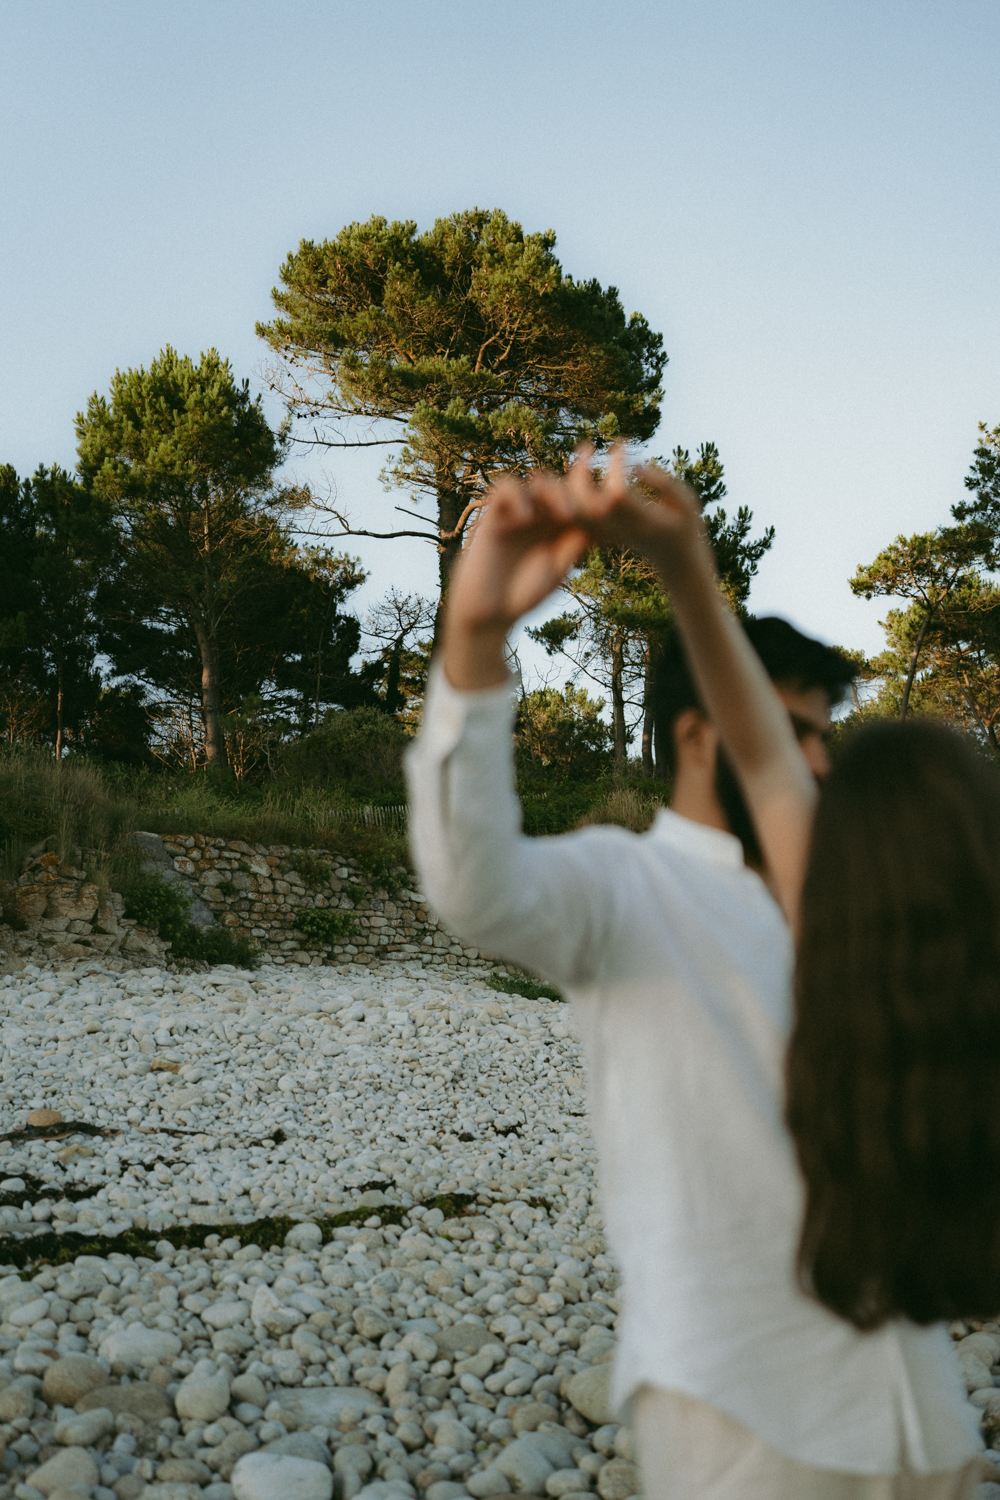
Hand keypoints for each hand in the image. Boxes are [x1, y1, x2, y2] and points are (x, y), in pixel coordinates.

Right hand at [442, 474, 589, 688]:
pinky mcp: (494, 515)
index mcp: (560, 527)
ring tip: (565, 515)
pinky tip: (527, 518)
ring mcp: (518, 513)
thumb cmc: (524, 595)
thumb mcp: (558, 569)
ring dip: (554, 492)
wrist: (490, 611)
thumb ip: (574, 544)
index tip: (608, 510)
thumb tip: (601, 520)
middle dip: (580, 494)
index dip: (595, 499)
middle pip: (563, 486)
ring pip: (538, 481)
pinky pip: (505, 488)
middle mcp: (541, 515)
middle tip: (594, 511)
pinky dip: (517, 496)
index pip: (579, 500)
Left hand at [553, 445, 707, 577]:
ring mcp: (608, 534)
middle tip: (588, 446)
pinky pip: (577, 516)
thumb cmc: (686, 527)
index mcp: (643, 522)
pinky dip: (571, 494)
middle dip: (580, 472)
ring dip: (571, 482)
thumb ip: (665, 484)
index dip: (616, 465)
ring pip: (575, 512)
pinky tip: (582, 469)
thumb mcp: (688, 504)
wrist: (676, 562)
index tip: (623, 443)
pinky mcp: (602, 534)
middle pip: (586, 505)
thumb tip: (635, 465)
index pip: (618, 492)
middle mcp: (621, 529)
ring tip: (582, 455)